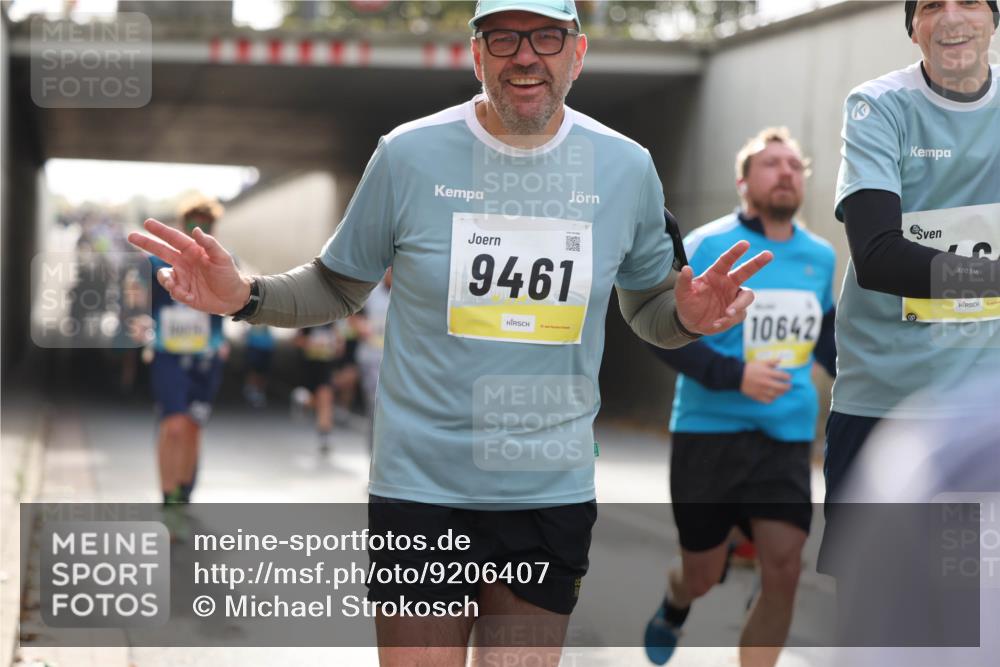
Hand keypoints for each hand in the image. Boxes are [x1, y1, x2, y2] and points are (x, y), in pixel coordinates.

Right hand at [128, 219, 249, 314]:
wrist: (233, 298)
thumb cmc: (229, 274)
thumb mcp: (222, 258)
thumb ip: (209, 244)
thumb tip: (196, 230)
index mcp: (193, 251)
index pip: (174, 238)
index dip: (160, 231)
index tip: (147, 222)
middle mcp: (184, 262)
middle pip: (161, 250)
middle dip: (146, 243)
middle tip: (131, 235)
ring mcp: (182, 277)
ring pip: (163, 275)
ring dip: (165, 279)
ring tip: (174, 285)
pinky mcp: (182, 292)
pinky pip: (172, 291)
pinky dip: (178, 293)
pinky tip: (190, 297)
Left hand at [675, 240, 771, 334]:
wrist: (690, 323)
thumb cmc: (688, 303)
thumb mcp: (681, 293)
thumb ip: (683, 281)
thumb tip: (686, 268)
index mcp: (716, 274)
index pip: (727, 261)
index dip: (736, 252)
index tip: (745, 243)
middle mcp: (728, 284)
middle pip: (746, 271)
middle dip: (757, 263)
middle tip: (769, 254)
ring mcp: (734, 298)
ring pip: (747, 296)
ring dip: (738, 305)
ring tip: (727, 313)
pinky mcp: (736, 313)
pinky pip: (739, 315)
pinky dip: (728, 320)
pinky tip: (716, 324)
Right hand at [740, 359, 791, 403]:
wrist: (737, 376)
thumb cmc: (749, 368)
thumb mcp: (761, 362)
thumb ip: (771, 362)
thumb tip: (780, 360)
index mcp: (768, 373)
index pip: (783, 376)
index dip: (788, 377)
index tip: (788, 377)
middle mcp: (767, 382)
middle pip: (782, 387)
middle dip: (788, 387)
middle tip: (788, 386)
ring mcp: (762, 390)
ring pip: (776, 394)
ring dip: (781, 393)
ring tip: (782, 391)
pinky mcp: (758, 396)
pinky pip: (768, 400)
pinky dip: (772, 399)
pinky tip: (772, 396)